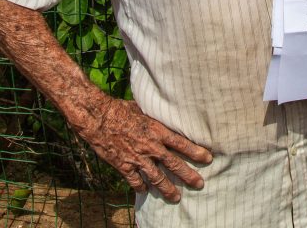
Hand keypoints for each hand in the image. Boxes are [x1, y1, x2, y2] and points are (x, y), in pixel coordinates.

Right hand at [77, 98, 211, 201]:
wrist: (97, 118)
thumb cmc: (121, 109)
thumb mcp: (144, 109)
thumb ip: (157, 117)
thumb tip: (169, 112)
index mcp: (157, 131)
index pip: (182, 144)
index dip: (196, 152)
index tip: (208, 158)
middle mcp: (150, 147)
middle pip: (174, 164)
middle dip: (188, 176)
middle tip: (200, 184)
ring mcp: (137, 158)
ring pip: (157, 178)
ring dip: (168, 188)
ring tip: (176, 197)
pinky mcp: (123, 166)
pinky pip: (135, 181)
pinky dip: (141, 187)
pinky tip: (145, 191)